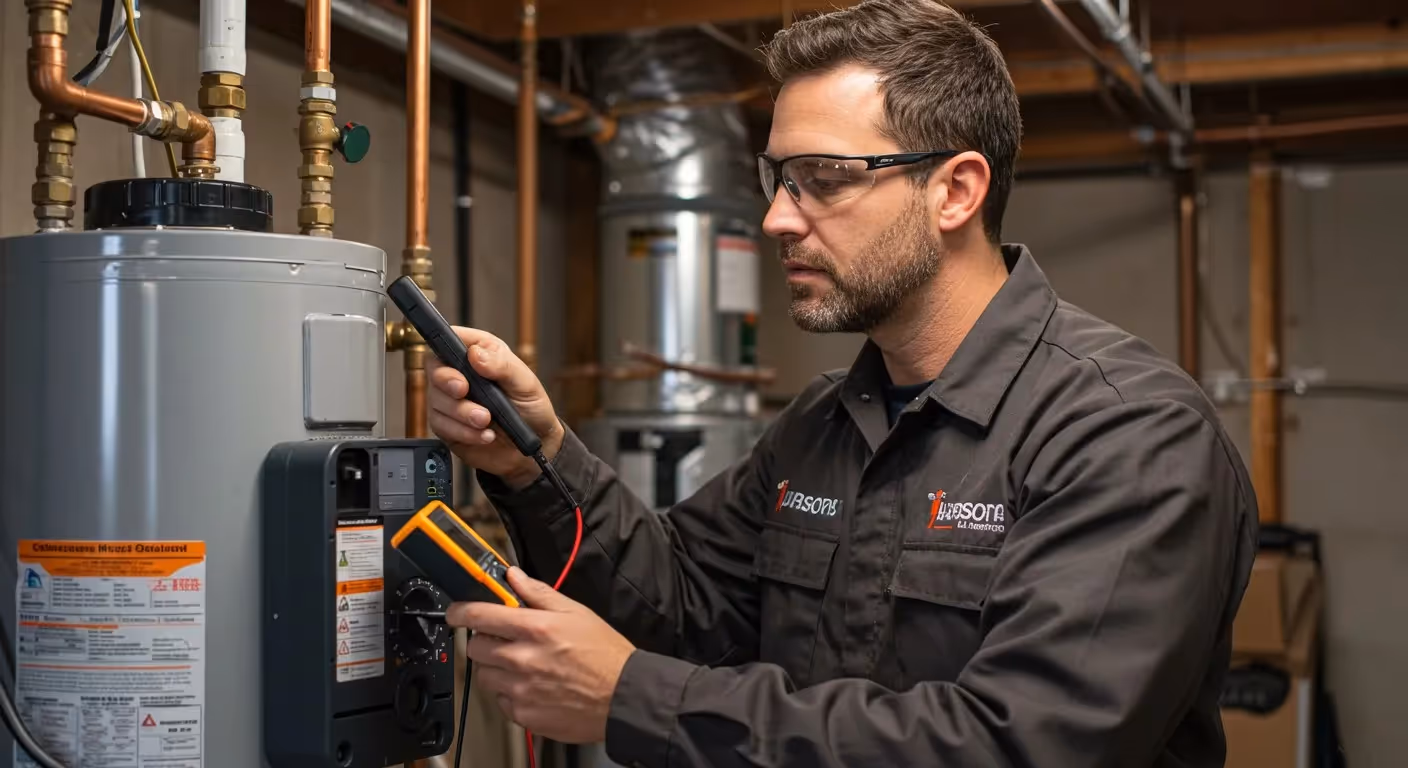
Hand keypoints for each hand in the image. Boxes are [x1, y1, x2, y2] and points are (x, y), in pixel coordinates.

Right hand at [426, 327, 563, 487]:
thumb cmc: (531, 408)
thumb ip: (501, 365)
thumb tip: (475, 354)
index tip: (459, 362)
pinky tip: (484, 434)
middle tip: (465, 391)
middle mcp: (461, 374)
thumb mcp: (525, 382)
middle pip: (435, 370)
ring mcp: (451, 401)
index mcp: (479, 354)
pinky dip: (464, 432)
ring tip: (486, 420)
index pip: (450, 339)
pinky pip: (441, 426)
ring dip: (461, 413)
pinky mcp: (448, 426)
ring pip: (436, 401)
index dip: (446, 345)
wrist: (532, 448)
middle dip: (448, 382)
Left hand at [447, 567, 635, 744]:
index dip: (461, 611)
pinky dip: (509, 693)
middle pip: (476, 647)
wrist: (623, 697)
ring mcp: (521, 690)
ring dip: (495, 668)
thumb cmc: (605, 655)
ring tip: (522, 665)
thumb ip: (539, 594)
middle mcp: (523, 660)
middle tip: (504, 640)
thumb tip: (514, 577)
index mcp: (536, 629)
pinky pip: (500, 700)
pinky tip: (531, 686)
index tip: (455, 612)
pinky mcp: (524, 714)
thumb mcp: (576, 612)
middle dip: (485, 640)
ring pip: (484, 675)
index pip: (481, 615)